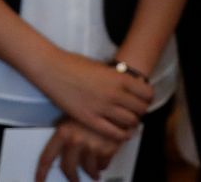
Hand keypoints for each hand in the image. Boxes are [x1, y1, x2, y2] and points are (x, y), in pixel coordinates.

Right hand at [33, 50, 151, 141]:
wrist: (53, 69)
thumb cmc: (75, 65)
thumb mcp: (103, 67)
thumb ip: (117, 79)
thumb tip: (129, 90)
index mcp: (119, 78)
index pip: (147, 93)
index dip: (147, 97)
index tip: (143, 99)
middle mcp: (115, 93)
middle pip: (141, 109)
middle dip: (140, 111)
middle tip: (135, 111)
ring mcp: (102, 108)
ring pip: (130, 122)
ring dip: (132, 122)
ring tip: (128, 121)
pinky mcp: (90, 119)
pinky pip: (113, 133)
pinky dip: (122, 135)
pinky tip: (123, 133)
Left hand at [36, 116, 120, 181]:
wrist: (116, 106)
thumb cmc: (94, 109)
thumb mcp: (74, 118)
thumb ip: (65, 136)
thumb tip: (58, 154)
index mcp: (64, 132)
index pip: (47, 157)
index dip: (42, 172)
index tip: (39, 180)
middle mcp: (76, 140)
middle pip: (68, 169)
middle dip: (72, 177)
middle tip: (74, 180)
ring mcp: (91, 146)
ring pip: (88, 169)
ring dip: (91, 172)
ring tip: (93, 172)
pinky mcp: (106, 150)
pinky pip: (102, 165)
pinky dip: (102, 165)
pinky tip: (103, 160)